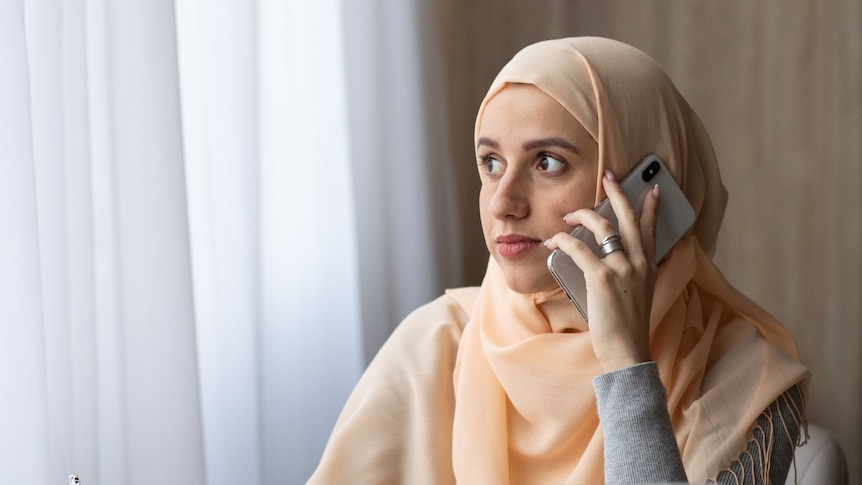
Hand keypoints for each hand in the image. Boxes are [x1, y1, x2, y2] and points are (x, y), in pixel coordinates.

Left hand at [545, 169, 660, 371]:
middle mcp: (639, 263)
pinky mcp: (602, 278)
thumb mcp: (637, 294)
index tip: (653, 189)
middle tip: (610, 176)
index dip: (651, 207)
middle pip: (629, 217)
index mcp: (649, 266)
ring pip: (603, 227)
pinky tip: (553, 241)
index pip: (651, 229)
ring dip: (582, 216)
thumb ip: (629, 274)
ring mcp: (622, 269)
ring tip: (568, 216)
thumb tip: (607, 259)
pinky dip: (563, 241)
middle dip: (618, 192)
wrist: (627, 351)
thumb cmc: (627, 327)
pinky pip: (578, 249)